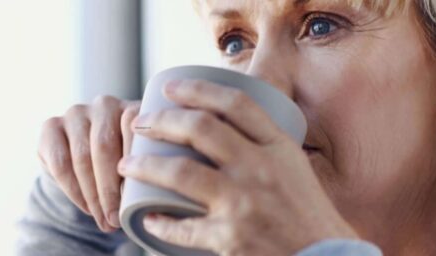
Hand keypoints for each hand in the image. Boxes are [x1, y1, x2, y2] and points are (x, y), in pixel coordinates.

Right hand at [37, 95, 140, 231]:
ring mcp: (75, 113)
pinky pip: (59, 162)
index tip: (137, 200)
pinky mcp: (50, 126)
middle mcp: (104, 105)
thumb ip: (147, 169)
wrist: (91, 161)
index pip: (133, 129)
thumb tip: (151, 204)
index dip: (135, 164)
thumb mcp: (142, 163)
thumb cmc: (127, 165)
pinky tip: (85, 207)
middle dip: (109, 188)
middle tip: (116, 219)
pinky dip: (73, 190)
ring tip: (103, 220)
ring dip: (92, 194)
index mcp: (134, 108)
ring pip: (81, 156)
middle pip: (104, 146)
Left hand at [117, 80, 358, 254]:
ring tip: (128, 165)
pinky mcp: (229, 238)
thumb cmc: (307, 214)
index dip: (198, 89)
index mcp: (278, 147)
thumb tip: (221, 124)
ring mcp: (242, 203)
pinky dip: (161, 223)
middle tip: (139, 123)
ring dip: (145, 166)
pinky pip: (183, 227)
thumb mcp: (294, 167)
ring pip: (180, 172)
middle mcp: (260, 169)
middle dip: (161, 121)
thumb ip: (263, 146)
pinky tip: (148, 219)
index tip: (170, 88)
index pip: (235, 104)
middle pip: (200, 130)